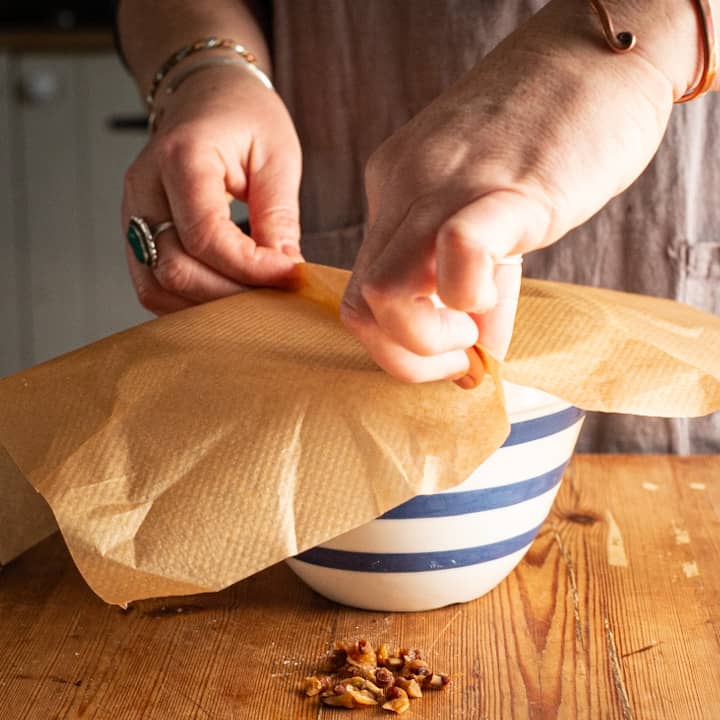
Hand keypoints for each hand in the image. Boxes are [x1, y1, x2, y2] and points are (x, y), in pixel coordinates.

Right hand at [122, 65, 302, 313]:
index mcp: (181, 157)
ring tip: (253, 301)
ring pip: (157, 286)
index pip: (205, 235)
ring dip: (207, 307)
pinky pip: (152, 286)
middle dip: (230, 296)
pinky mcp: (138, 234)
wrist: (205, 95)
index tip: (290, 276)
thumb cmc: (243, 116)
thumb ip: (279, 216)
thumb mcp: (277, 155)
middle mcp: (144, 188)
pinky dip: (188, 304)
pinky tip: (225, 297)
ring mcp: (134, 214)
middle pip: (174, 269)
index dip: (250, 268)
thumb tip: (285, 272)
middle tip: (276, 297)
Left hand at [341, 0, 686, 385]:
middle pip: (359, 306)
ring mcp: (446, 184)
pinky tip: (499, 287)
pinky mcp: (506, 185)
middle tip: (461, 353)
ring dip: (429, 341)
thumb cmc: (551, 135)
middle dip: (405, 357)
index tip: (453, 352)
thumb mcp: (497, 218)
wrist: (600, 54)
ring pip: (383, 293)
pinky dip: (470, 296)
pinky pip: (457, 249)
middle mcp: (404, 187)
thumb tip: (483, 361)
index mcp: (396, 194)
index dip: (397, 344)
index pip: (360, 294)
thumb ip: (485, 294)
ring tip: (475, 331)